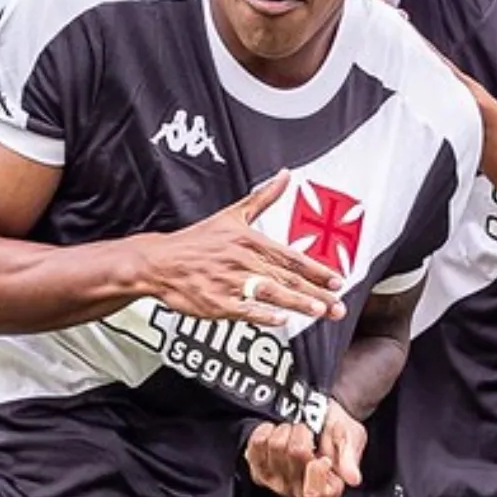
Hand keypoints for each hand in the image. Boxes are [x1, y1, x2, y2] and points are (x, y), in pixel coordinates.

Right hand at [143, 169, 347, 326]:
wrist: (159, 261)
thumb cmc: (196, 240)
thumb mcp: (232, 214)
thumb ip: (263, 197)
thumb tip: (285, 176)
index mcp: (249, 240)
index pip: (290, 256)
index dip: (316, 269)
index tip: (337, 280)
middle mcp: (242, 261)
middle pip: (286, 278)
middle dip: (315, 292)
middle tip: (337, 304)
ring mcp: (229, 282)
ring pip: (269, 292)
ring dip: (296, 302)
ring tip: (319, 311)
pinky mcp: (216, 303)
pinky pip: (244, 310)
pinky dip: (262, 314)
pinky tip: (280, 319)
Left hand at [245, 397, 365, 496]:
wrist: (321, 416)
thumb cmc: (336, 430)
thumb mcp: (352, 438)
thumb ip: (350, 457)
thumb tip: (352, 478)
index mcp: (327, 491)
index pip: (314, 492)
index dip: (317, 469)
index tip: (324, 456)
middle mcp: (299, 492)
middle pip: (295, 454)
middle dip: (305, 434)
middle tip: (311, 434)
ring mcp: (276, 483)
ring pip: (276, 446)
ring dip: (287, 430)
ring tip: (295, 432)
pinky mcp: (258, 469)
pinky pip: (255, 446)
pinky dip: (267, 431)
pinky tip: (277, 432)